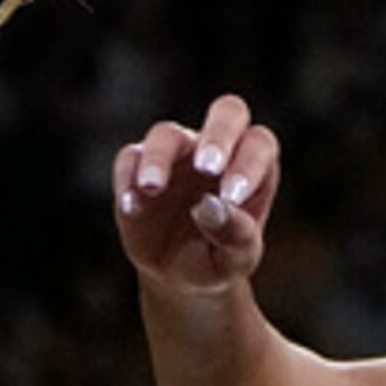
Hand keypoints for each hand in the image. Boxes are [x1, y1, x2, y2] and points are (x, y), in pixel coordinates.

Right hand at [114, 94, 278, 295]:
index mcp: (252, 167)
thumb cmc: (217, 259)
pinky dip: (128, 178)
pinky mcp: (138, 166)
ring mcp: (175, 154)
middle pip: (227, 112)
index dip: (248, 163)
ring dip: (159, 158)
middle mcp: (216, 150)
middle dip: (218, 135)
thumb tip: (213, 207)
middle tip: (207, 167)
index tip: (232, 197)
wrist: (177, 274)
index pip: (258, 143)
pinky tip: (132, 207)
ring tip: (152, 189)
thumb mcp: (236, 260)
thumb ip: (235, 237)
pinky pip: (130, 158)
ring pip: (167, 133)